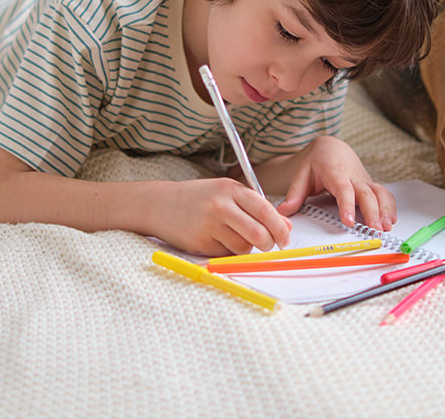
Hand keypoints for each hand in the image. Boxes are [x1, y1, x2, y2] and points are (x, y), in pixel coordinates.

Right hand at [148, 177, 291, 256]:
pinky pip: (226, 254)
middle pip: (258, 233)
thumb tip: (286, 227)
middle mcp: (221, 205)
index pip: (265, 210)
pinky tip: (215, 240)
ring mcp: (209, 224)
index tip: (285, 237)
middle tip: (267, 245)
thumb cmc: (197, 198)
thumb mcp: (226, 194)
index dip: (280, 227)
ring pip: (243, 247)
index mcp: (231, 189)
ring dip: (245, 248)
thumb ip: (255, 208)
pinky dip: (227, 252)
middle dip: (267, 244)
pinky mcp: (200, 242)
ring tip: (231, 237)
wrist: (159, 204)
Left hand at [274, 136, 395, 231]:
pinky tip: (391, 220)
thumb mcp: (301, 175)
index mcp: (335, 172)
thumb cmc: (316, 162)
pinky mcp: (371, 186)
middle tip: (374, 230)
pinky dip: (390, 207)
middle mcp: (353, 176)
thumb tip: (283, 212)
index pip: (343, 189)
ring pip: (379, 193)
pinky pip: (384, 195)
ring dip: (385, 210)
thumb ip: (294, 194)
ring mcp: (364, 181)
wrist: (331, 148)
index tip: (349, 221)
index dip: (347, 205)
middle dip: (372, 212)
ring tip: (385, 228)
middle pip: (366, 194)